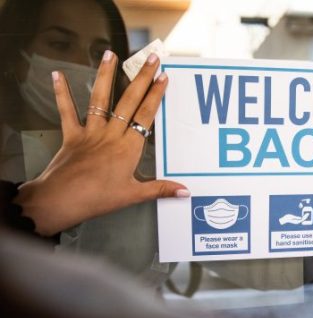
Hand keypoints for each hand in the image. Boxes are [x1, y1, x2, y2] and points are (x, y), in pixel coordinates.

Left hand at [15, 51, 188, 235]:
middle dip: (142, 78)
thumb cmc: (99, 198)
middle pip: (129, 101)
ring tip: (110, 54)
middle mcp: (111, 134)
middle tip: (152, 59)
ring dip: (106, 75)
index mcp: (128, 148)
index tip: (164, 78)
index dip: (156, 95)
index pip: (146, 115)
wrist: (62, 199)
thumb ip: (160, 189)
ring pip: (100, 99)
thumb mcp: (133, 195)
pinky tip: (58, 75)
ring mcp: (90, 132)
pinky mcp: (71, 135)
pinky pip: (67, 111)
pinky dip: (62, 93)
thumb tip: (186, 191)